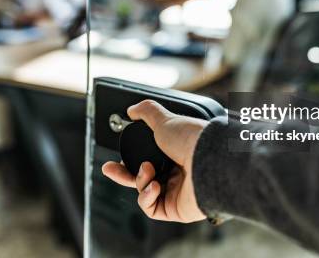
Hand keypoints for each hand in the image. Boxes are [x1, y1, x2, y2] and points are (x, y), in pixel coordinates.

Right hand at [102, 100, 208, 222]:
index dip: (129, 160)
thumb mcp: (165, 119)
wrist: (209, 159)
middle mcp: (177, 173)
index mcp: (175, 153)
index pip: (146, 160)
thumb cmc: (193, 139)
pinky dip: (146, 197)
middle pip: (141, 178)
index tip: (116, 158)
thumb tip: (132, 110)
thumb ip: (146, 112)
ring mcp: (177, 192)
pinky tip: (153, 186)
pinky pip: (152, 208)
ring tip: (148, 170)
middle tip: (109, 169)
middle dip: (123, 174)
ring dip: (139, 180)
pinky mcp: (177, 209)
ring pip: (144, 193)